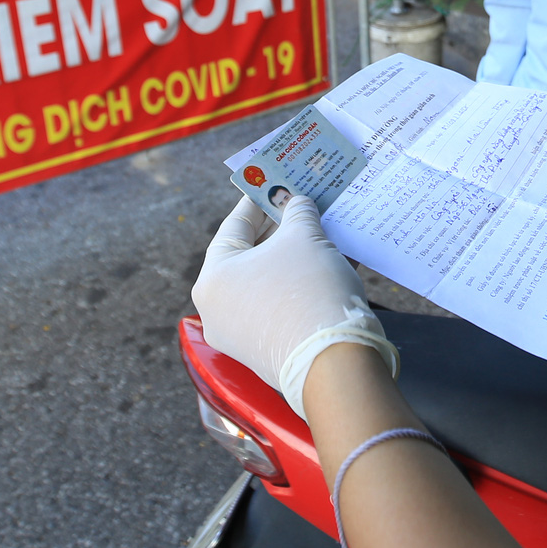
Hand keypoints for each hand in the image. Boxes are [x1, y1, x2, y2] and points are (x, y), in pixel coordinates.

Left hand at [192, 195, 397, 418]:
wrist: (333, 364)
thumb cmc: (309, 290)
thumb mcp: (305, 238)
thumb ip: (298, 213)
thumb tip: (297, 204)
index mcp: (213, 279)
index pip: (234, 226)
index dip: (259, 200)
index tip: (275, 184)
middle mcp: (217, 310)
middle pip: (250, 256)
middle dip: (280, 230)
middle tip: (303, 207)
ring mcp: (239, 336)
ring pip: (267, 283)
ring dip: (294, 257)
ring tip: (322, 233)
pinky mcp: (265, 352)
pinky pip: (279, 306)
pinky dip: (300, 285)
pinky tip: (328, 266)